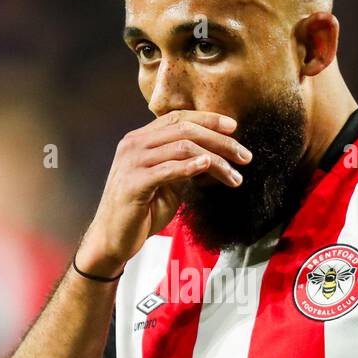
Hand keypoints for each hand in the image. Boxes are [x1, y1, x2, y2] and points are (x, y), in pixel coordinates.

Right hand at [75, 110, 250, 275]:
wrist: (113, 238)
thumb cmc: (142, 212)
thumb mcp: (168, 182)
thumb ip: (184, 164)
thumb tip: (212, 155)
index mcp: (140, 139)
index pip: (178, 118)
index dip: (208, 119)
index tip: (234, 127)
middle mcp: (134, 144)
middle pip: (184, 129)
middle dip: (220, 141)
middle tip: (245, 156)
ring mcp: (132, 162)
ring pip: (182, 147)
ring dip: (216, 160)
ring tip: (236, 176)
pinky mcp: (133, 183)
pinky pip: (167, 170)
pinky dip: (190, 167)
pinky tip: (208, 166)